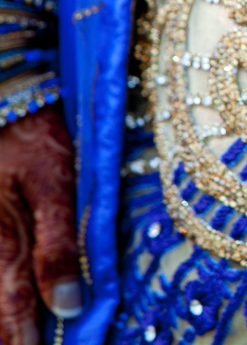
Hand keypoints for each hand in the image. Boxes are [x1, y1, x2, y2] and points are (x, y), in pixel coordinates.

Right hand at [0, 106, 81, 343]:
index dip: (27, 340)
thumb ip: (61, 244)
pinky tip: (4, 313)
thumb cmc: (37, 137)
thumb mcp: (58, 183)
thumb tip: (68, 304)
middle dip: (12, 335)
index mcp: (6, 241)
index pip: (17, 307)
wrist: (6, 97)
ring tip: (17, 339)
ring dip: (2, 316)